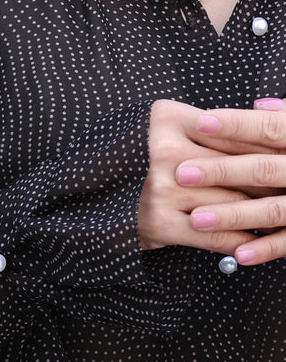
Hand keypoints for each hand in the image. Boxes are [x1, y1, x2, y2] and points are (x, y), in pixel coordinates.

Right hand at [137, 99, 285, 260]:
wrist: (94, 198)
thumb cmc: (140, 161)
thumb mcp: (168, 131)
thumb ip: (209, 129)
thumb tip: (266, 134)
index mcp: (167, 118)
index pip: (231, 132)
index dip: (266, 148)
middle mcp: (163, 151)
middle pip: (236, 167)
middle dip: (269, 182)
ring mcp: (161, 188)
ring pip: (231, 202)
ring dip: (262, 214)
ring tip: (280, 216)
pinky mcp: (159, 222)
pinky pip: (215, 234)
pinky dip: (240, 241)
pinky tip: (255, 243)